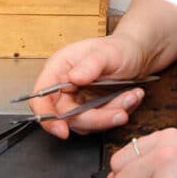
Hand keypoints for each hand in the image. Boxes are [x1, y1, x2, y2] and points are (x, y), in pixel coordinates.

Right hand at [29, 32, 149, 138]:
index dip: (47, 116)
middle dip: (96, 118)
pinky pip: (100, 122)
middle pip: (66, 116)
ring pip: (86, 122)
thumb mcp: (108, 52)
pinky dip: (118, 113)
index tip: (62, 129)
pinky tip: (131, 97)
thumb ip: (91, 64)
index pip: (41, 98)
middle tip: (120, 112)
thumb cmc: (119, 48)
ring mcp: (77, 101)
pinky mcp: (91, 110)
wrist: (136, 54)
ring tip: (131, 96)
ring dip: (110, 115)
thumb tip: (73, 78)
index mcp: (59, 69)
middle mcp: (65, 87)